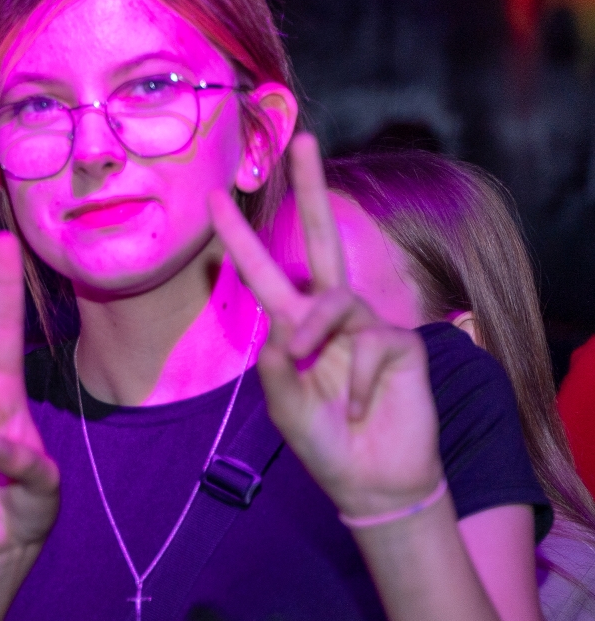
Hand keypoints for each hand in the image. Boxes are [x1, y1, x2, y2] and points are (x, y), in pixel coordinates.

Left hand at [209, 133, 441, 518]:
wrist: (371, 482)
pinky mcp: (403, 344)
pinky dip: (358, 380)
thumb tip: (290, 325)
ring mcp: (369, 326)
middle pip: (324, 240)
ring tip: (308, 368)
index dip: (240, 237)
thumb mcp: (285, 404)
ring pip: (336, 302)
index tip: (217, 198)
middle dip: (313, 189)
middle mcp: (333, 317)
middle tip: (304, 138)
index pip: (265, 272)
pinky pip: (372, 344)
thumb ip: (279, 363)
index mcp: (295, 326)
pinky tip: (360, 407)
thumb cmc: (324, 442)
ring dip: (316, 335)